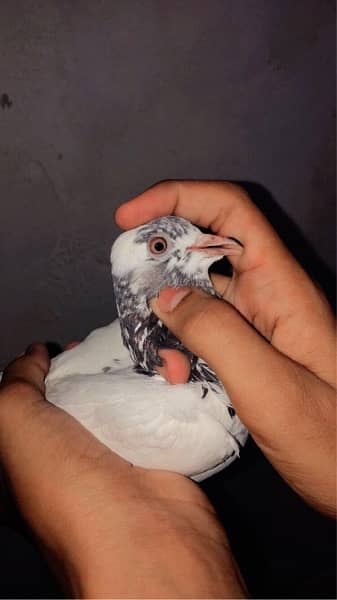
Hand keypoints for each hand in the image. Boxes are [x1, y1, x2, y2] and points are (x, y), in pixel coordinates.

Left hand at [0, 345, 244, 597]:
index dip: (32, 378)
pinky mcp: (150, 460)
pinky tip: (155, 370)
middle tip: (91, 347)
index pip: (23, 412)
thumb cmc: (64, 482)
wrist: (142, 531)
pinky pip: (146, 417)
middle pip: (69, 406)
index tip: (50, 351)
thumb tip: (33, 355)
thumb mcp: (12, 423)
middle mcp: (63, 469)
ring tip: (126, 351)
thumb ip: (16, 381)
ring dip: (118, 380)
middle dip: (79, 373)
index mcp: (19, 470)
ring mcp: (109, 466)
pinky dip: (150, 394)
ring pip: (110, 408)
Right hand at [116, 180, 335, 516]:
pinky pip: (204, 329)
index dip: (176, 198)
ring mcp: (259, 324)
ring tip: (162, 359)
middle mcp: (269, 295)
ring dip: (167, 316)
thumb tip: (165, 297)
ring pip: (198, 292)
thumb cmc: (332, 441)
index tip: (127, 218)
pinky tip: (176, 376)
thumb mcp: (271, 388)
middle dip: (159, 262)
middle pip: (205, 247)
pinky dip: (180, 344)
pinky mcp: (251, 351)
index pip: (228, 211)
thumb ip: (216, 335)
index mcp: (281, 286)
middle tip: (128, 293)